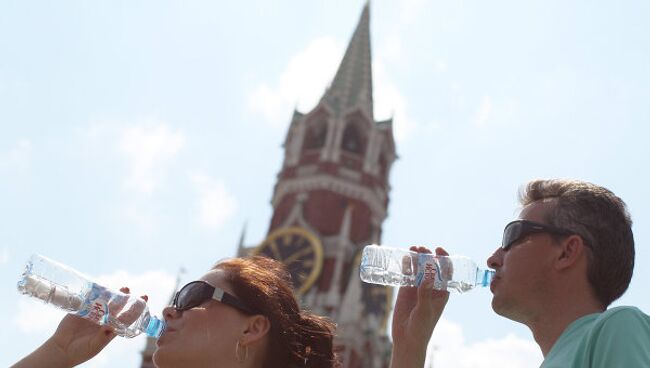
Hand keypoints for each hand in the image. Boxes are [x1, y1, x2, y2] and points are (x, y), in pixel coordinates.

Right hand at [12, 287, 146, 367]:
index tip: (144, 300)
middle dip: (125, 298)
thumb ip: (103, 337)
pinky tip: (102, 288)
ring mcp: (94, 314)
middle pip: (118, 306)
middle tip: (129, 290)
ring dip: (113, 294)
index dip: (136, 309)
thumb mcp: (94, 346)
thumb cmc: (81, 352)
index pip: (127, 318)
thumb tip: (111, 328)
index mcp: (111, 329)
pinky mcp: (82, 310)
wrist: (62, 350)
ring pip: (106, 301)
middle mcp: (105, 320)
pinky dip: (96, 294)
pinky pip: (91, 300)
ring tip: (121, 288)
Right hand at [390, 246, 449, 367]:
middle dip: (428, 255)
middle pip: (431, 266)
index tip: (438, 250)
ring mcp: (418, 287)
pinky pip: (407, 274)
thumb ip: (426, 293)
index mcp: (442, 292)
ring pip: (418, 268)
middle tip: (422, 248)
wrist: (407, 339)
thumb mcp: (425, 310)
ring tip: (412, 248)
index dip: (444, 259)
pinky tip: (404, 258)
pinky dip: (406, 265)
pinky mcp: (406, 289)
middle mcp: (430, 287)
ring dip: (416, 258)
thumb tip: (429, 275)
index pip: (446, 271)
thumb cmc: (422, 328)